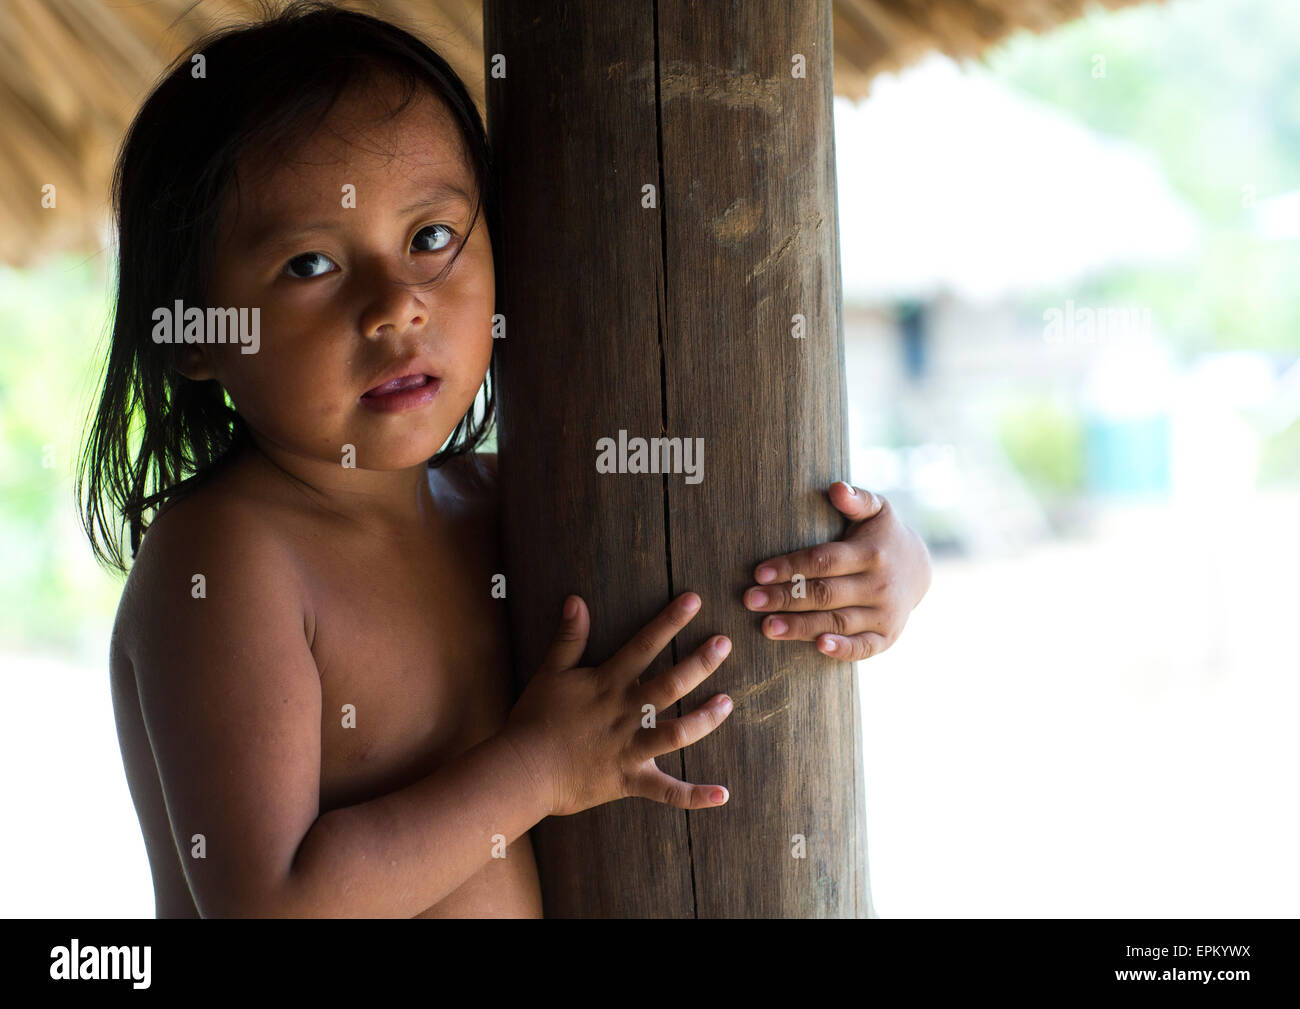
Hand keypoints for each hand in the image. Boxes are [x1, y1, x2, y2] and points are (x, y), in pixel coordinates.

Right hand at [502, 592, 733, 816]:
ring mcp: (630, 749)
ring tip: (727, 703)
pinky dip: (694, 795)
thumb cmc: (534, 719)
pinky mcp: (630, 780)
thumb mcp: (550, 672)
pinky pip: (667, 792)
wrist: (522, 770)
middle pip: (670, 685)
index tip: (694, 601)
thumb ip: (568, 637)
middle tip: (725, 643)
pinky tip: (722, 794)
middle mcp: (626, 714)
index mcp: (608, 684)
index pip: (644, 645)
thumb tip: (576, 600)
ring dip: (705, 719)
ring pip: (677, 733)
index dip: (669, 621)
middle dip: (700, 663)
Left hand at [743, 482, 931, 660]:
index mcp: (871, 553)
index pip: (824, 561)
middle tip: (750, 600)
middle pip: (825, 594)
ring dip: (801, 627)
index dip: (792, 566)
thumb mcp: (876, 510)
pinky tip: (818, 646)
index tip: (759, 572)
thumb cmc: (882, 535)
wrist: (918, 568)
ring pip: (837, 622)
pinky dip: (843, 650)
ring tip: (767, 627)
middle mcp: (879, 585)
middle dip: (785, 598)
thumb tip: (836, 488)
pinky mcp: (887, 636)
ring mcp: (884, 613)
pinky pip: (864, 647)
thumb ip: (857, 499)